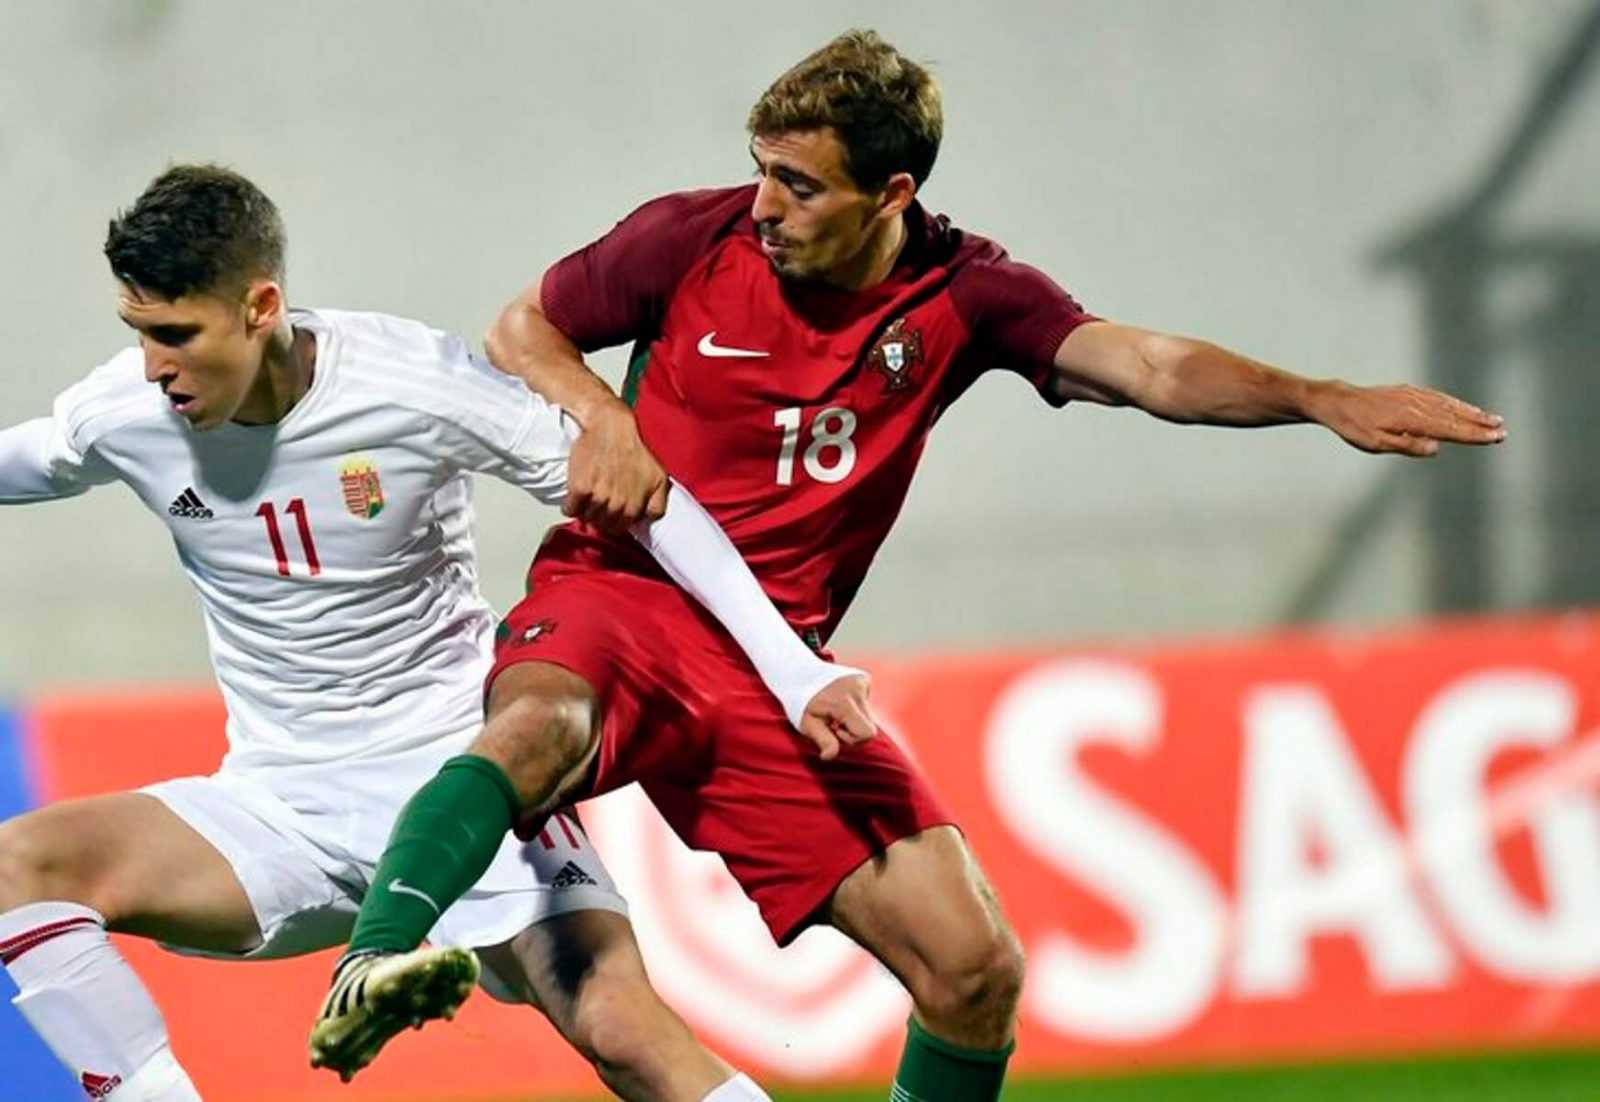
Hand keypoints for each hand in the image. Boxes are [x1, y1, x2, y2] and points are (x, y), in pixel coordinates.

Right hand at [566, 400, 670, 529]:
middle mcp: (618, 504)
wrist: (610, 426)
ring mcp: (598, 497)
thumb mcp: (658, 476)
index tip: (611, 514)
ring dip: (585, 512)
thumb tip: (649, 518)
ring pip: (587, 518)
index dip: (615, 522)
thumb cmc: (633, 448)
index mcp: (635, 505)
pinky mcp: (580, 489)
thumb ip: (657, 502)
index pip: (621, 529)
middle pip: (603, 525)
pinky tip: (575, 496)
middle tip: (598, 504)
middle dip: (600, 517)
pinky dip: (570, 505)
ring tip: (588, 498)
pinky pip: (570, 509)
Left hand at [797, 673, 876, 760]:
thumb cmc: (800, 701)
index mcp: (844, 702)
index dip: (853, 739)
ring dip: (852, 719)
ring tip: (833, 711)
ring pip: (868, 715)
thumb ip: (823, 740)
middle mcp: (857, 688)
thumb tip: (829, 756)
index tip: (835, 731)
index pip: (868, 733)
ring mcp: (862, 680)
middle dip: (853, 731)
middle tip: (832, 723)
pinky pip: (865, 702)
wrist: (798, 673)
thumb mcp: (807, 723)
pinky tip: (838, 701)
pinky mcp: (864, 678)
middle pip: (870, 726)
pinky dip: (853, 707)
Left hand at [1311, 382, 1505, 456]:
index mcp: (1412, 419)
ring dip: (1471, 411)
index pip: (1450, 429)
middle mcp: (1416, 404)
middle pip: (1455, 415)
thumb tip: (1437, 448)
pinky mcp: (1407, 391)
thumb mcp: (1377, 444)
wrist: (1338, 401)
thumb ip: (1408, 445)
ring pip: (1448, 404)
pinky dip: (1454, 402)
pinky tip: (1462, 406)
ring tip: (1491, 418)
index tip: (1496, 437)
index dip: (1475, 434)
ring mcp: (1413, 395)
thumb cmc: (1355, 427)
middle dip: (1480, 423)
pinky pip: (1437, 396)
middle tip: (1503, 430)